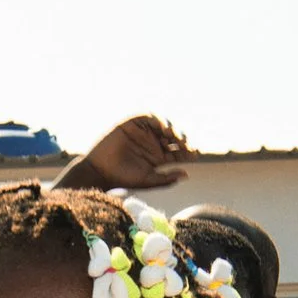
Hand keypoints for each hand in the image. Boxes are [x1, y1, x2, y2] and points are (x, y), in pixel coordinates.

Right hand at [60, 113, 188, 194]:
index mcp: (159, 157)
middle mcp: (153, 143)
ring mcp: (144, 132)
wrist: (101, 171)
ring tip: (176, 137)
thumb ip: (166, 179)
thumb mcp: (148, 180)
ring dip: (172, 130)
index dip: (188, 151)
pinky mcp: (133, 123)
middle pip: (173, 137)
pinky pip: (149, 117)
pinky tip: (164, 128)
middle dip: (182, 139)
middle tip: (187, 145)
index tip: (195, 154)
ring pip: (164, 126)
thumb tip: (187, 175)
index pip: (178, 152)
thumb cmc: (124, 178)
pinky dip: (158, 120)